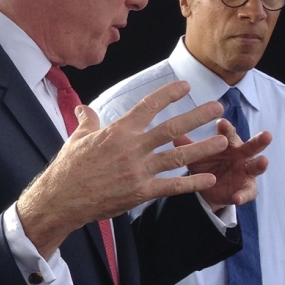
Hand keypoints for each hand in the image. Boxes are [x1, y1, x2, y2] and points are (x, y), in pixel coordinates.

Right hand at [17, 81, 228, 257]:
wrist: (63, 197)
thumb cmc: (69, 167)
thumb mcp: (77, 138)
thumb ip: (88, 121)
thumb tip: (83, 108)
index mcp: (118, 131)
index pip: (148, 106)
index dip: (169, 94)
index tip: (185, 86)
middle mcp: (132, 147)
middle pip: (171, 128)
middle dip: (197, 116)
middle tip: (218, 108)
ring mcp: (138, 170)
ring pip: (177, 156)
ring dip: (202, 148)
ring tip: (222, 141)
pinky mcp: (140, 192)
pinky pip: (171, 186)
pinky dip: (191, 183)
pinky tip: (208, 178)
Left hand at [176, 118, 270, 211]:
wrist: (210, 186)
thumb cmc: (206, 162)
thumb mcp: (196, 156)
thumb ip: (187, 146)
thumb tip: (173, 135)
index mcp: (229, 143)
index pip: (228, 133)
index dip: (226, 128)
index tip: (221, 123)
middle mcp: (242, 155)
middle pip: (253, 146)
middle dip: (260, 140)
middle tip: (267, 135)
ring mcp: (247, 172)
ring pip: (256, 167)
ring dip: (260, 164)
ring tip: (263, 161)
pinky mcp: (247, 189)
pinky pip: (247, 193)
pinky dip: (242, 196)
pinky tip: (237, 198)